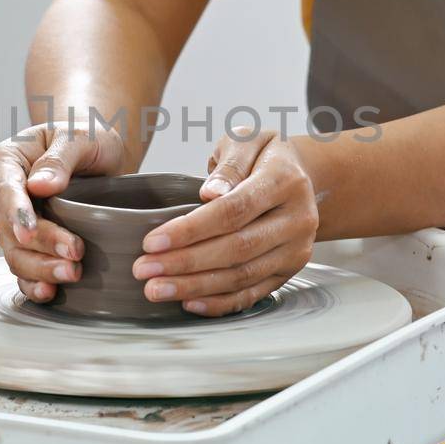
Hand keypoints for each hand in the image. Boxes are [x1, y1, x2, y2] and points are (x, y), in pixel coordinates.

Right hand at [0, 123, 126, 301]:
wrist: (95, 155)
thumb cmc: (82, 138)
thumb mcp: (78, 135)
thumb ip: (59, 157)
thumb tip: (41, 185)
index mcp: (1, 163)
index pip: (2, 189)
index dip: (15, 212)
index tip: (29, 231)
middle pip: (10, 228)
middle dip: (41, 244)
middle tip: (75, 252)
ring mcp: (7, 226)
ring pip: (16, 254)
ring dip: (42, 269)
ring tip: (72, 272)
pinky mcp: (24, 246)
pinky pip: (23, 271)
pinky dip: (34, 283)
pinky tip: (50, 291)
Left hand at [132, 129, 318, 316]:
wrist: (300, 175)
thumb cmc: (263, 155)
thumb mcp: (246, 141)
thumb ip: (229, 165)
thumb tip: (210, 193)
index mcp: (285, 181)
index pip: (234, 210)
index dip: (191, 229)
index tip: (153, 241)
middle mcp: (298, 219)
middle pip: (237, 248)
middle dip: (185, 262)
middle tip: (144, 269)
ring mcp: (296, 249)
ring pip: (242, 276)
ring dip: (195, 286)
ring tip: (156, 289)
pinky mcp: (290, 271)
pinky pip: (252, 293)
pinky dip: (219, 303)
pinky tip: (189, 302)